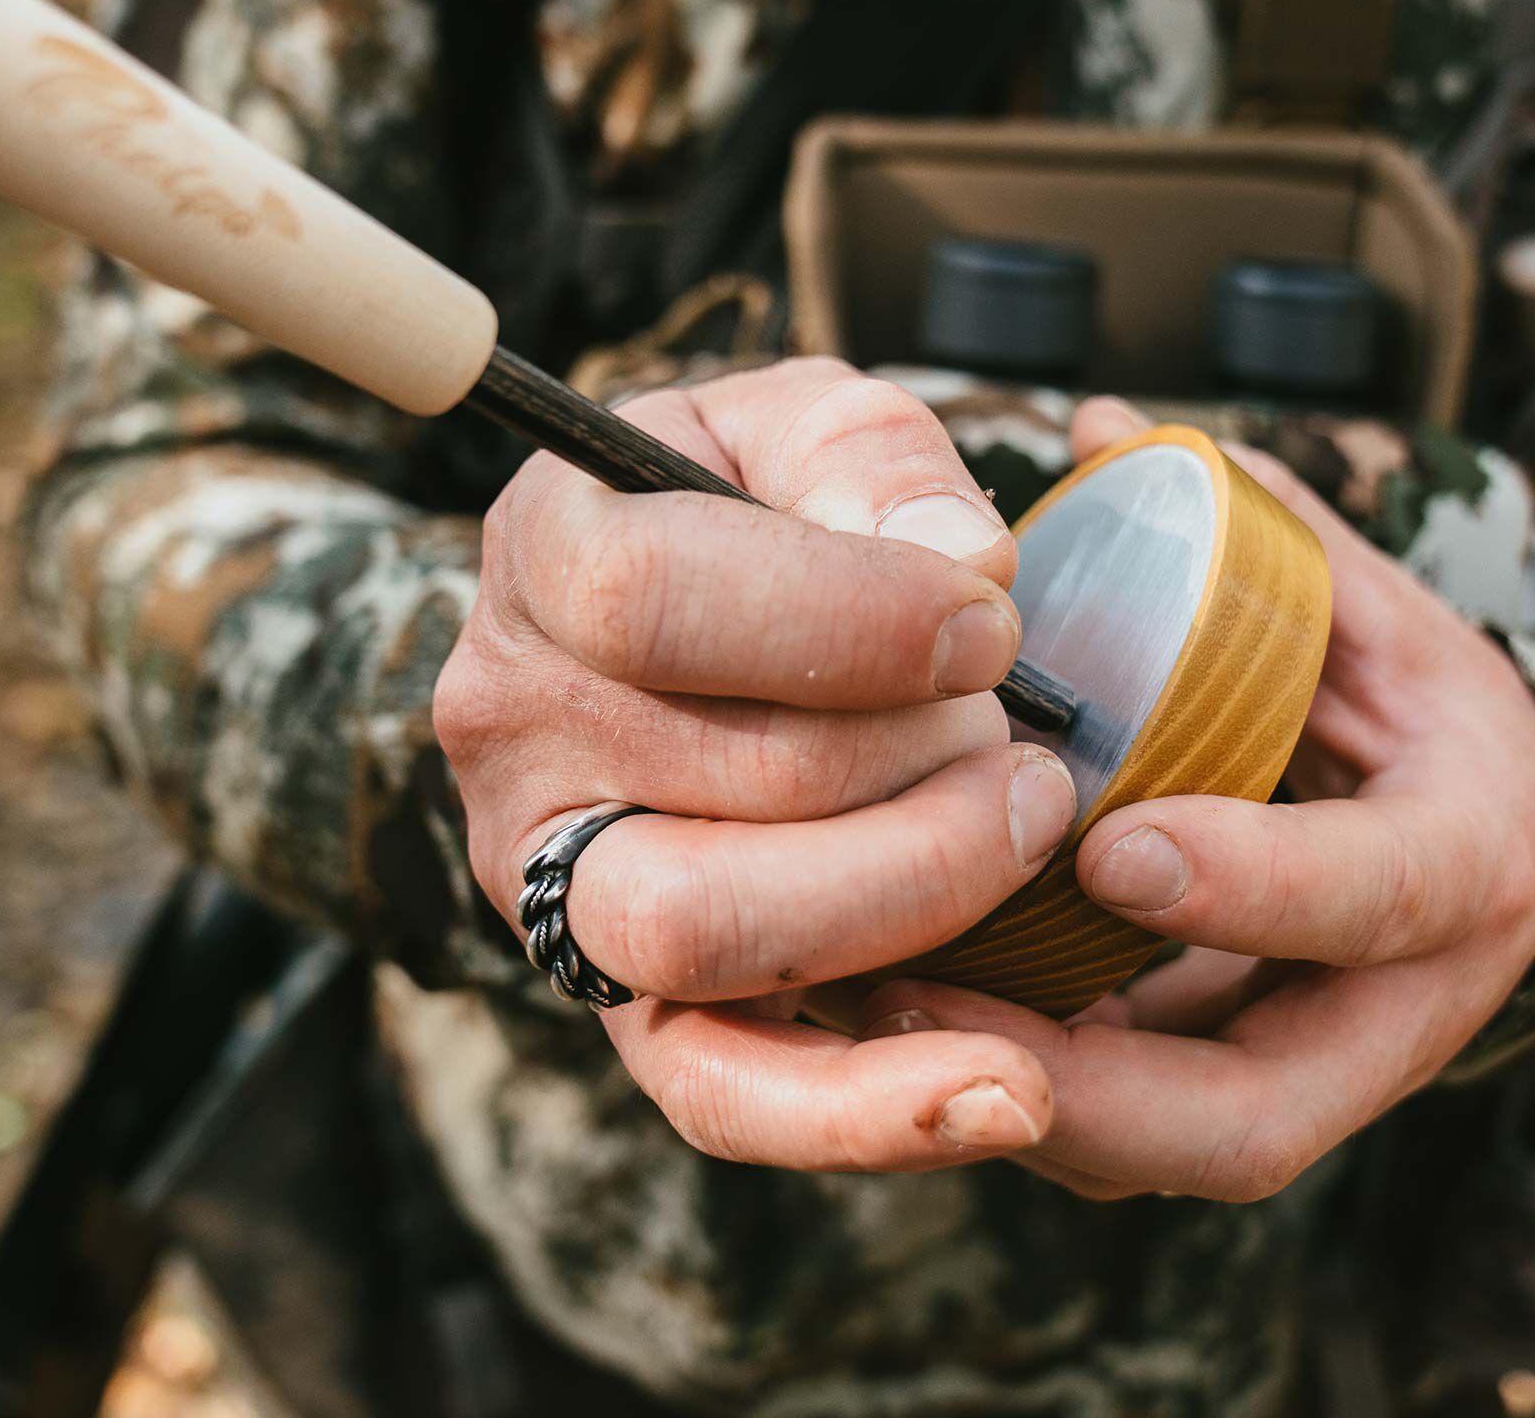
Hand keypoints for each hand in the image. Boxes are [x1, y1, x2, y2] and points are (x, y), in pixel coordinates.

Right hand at [435, 358, 1080, 1171]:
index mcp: (543, 554)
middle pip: (723, 779)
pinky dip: (863, 1110)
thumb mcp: (803, 424)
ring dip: (916, 893)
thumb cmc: (757, 506)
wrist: (685, 613)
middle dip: (921, 760)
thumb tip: (963, 569)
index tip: (996, 619)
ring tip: (1021, 830)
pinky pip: (715, 1089)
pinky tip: (1006, 1090)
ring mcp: (548, 873)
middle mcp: (513, 724)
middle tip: (1018, 732)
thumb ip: (870, 461)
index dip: (854, 619)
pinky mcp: (614, 992)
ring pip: (708, 938)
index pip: (653, 603)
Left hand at [859, 396, 1534, 1202]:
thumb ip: (1252, 527)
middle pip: (1252, 1116)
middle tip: (921, 995)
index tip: (1111, 846)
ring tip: (866, 1009)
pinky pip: (1121, 1131)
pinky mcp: (1235, 1096)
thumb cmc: (1411, 701)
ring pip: (1162, 1152)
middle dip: (1085, 1081)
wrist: (1474, 833)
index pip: (1378, 895)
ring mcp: (1314, 1073)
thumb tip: (1098, 423)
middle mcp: (1403, 1004)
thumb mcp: (1370, 602)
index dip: (1252, 883)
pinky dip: (1009, 1082)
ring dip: (1012, 1095)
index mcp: (1468, 854)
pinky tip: (887, 1013)